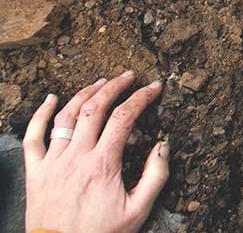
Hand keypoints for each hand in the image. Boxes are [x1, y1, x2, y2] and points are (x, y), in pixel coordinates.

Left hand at [23, 71, 169, 232]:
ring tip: (100, 82)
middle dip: (115, 86)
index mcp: (103, 164)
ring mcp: (53, 162)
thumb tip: (163, 145)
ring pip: (67, 116)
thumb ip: (155, 176)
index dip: (142, 97)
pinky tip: (51, 99)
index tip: (154, 88)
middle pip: (96, 108)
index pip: (125, 117)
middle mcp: (77, 157)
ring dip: (85, 94)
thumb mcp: (138, 210)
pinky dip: (40, 114)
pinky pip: (33, 137)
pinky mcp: (35, 172)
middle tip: (128, 76)